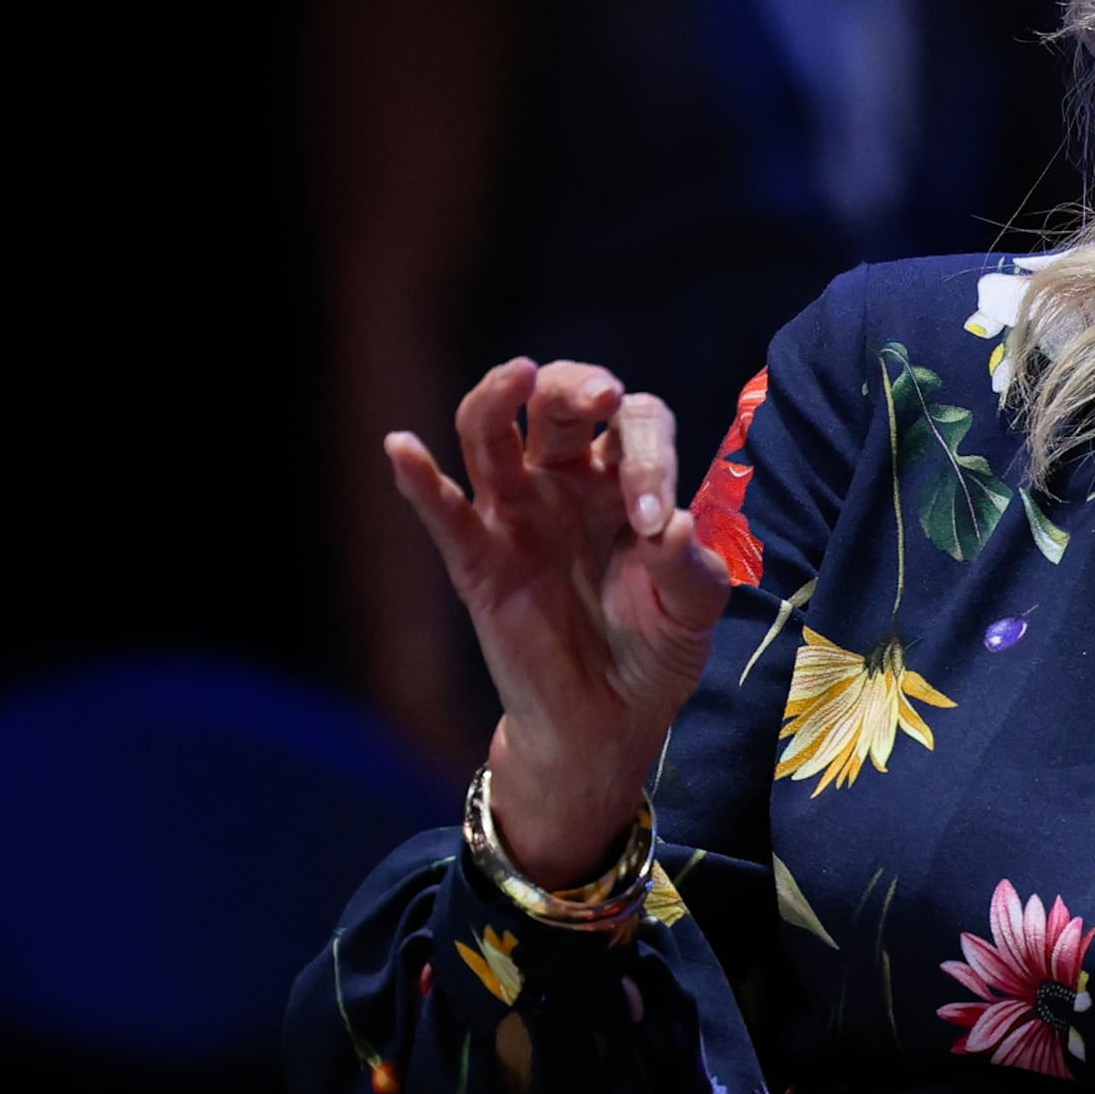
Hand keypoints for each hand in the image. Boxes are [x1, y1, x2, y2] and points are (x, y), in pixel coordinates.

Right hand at [386, 359, 728, 884]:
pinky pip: (443, 512)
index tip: (655, 518)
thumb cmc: (655, 649)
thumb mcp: (692, 612)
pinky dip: (419, 478)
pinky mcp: (477, 560)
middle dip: (574, 387)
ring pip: (490, 436)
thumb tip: (674, 526)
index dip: (650, 454)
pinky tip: (402, 445)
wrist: (610, 719)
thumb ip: (689, 570)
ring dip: (497, 400)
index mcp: (627, 479)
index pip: (636, 426)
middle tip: (599, 395)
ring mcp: (517, 515)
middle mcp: (568, 482)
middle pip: (556, 405)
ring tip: (516, 374)